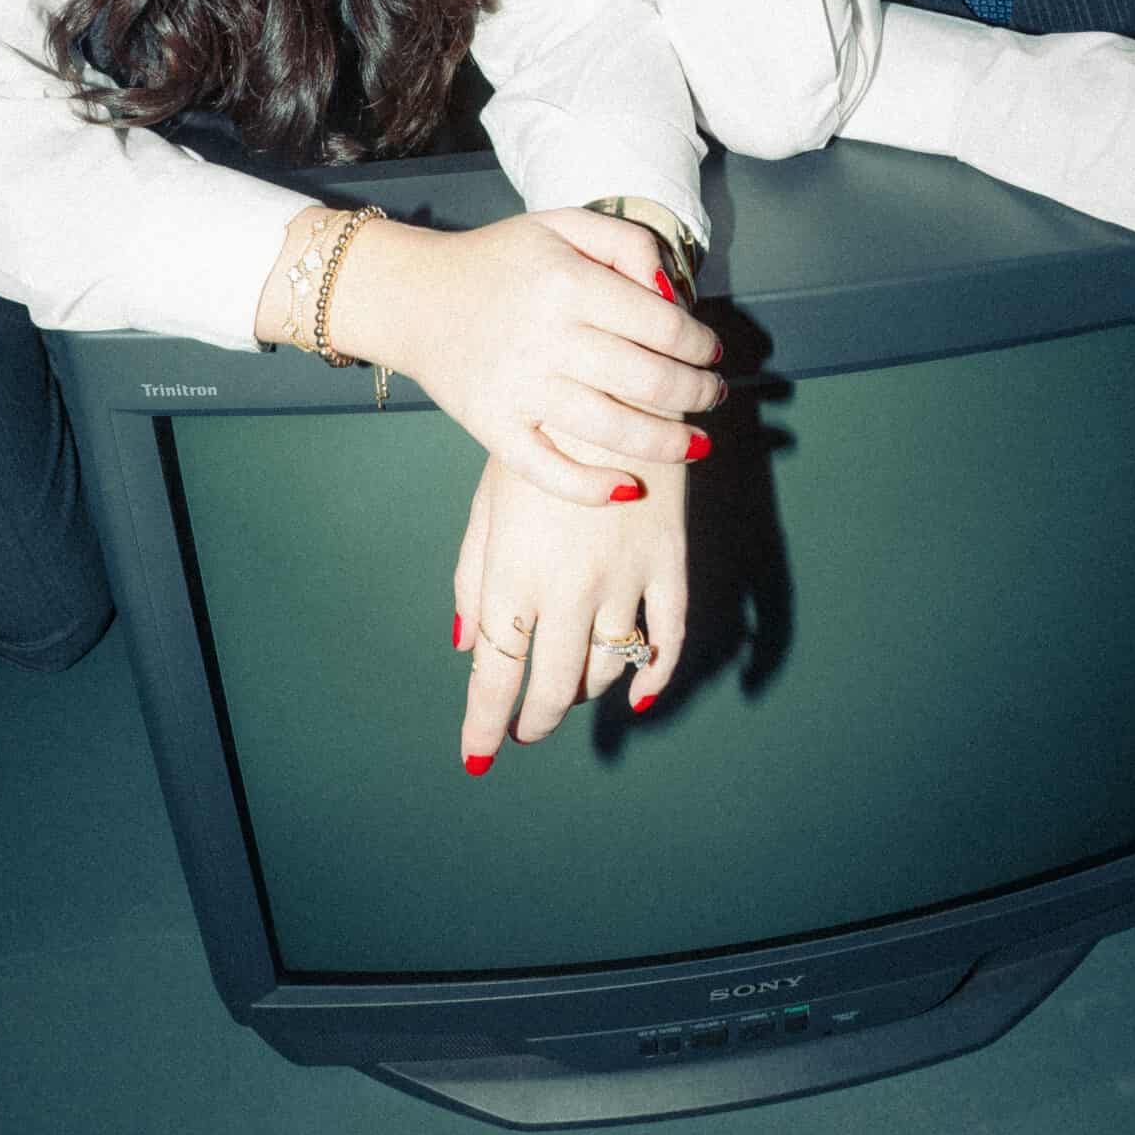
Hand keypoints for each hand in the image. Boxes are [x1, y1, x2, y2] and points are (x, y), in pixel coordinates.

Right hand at [260, 206, 721, 504]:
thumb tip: (674, 294)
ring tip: (696, 445)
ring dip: (667, 444)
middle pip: (648, 381)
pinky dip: (592, 487)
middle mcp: (545, 338)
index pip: (661, 325)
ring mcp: (518, 388)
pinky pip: (548, 470)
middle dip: (697, 395)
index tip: (712, 354)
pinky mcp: (493, 428)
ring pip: (611, 431)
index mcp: (567, 283)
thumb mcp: (562, 225)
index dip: (700, 344)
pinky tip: (628, 488)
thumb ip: (626, 242)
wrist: (414, 297)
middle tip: (713, 397)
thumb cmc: (500, 261)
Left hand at [451, 448, 688, 772]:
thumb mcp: (489, 500)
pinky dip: (656, 674)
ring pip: (607, 668)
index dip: (486, 720)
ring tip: (567, 694)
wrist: (614, 381)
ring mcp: (624, 577)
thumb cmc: (539, 437)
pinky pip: (669, 637)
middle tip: (524, 727)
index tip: (479, 752)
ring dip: (584, 692)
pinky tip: (641, 695)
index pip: (496, 671)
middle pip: (552, 684)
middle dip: (534, 718)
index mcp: (514, 570)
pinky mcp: (669, 561)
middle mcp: (569, 585)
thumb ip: (474, 575)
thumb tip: (465, 643)